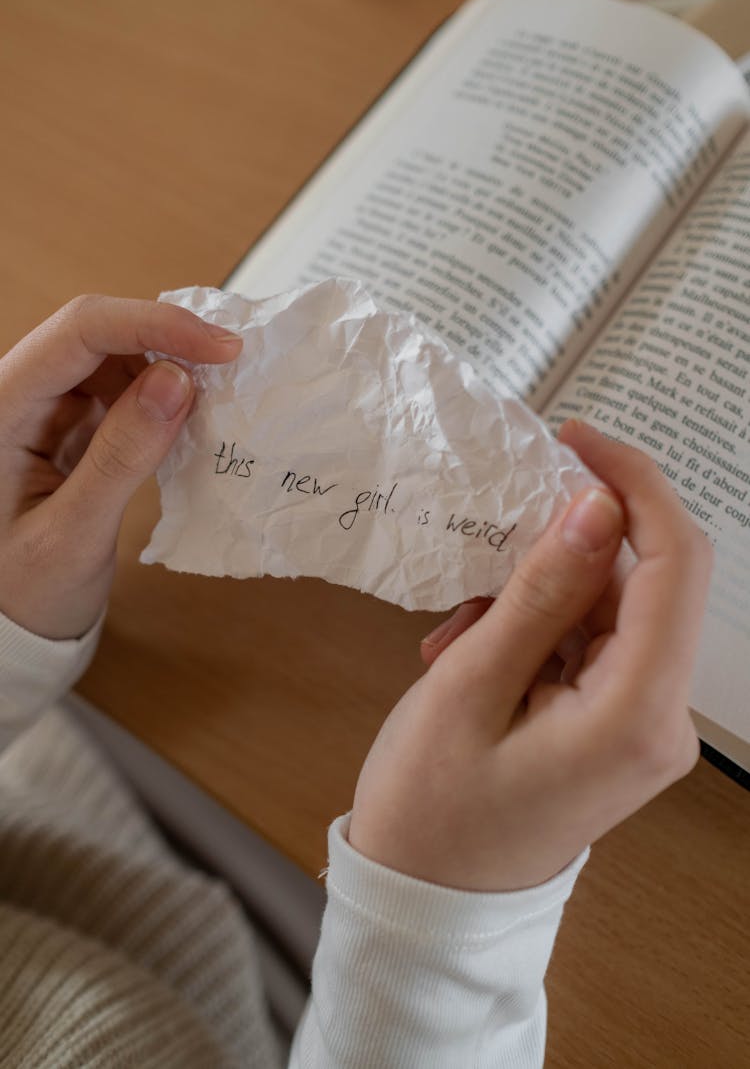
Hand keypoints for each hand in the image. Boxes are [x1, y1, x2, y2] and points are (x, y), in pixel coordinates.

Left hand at [0, 294, 241, 638]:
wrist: (7, 626)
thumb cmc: (23, 590)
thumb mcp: (73, 534)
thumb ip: (121, 458)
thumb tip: (178, 381)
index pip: (79, 331)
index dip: (153, 324)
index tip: (218, 346)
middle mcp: (17, 394)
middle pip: (99, 333)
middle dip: (168, 340)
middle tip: (233, 363)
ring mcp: (44, 408)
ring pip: (114, 357)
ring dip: (169, 367)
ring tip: (219, 394)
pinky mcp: (69, 425)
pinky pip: (120, 389)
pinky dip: (161, 397)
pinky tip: (192, 416)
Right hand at [348, 422, 711, 890]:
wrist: (429, 904)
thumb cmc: (432, 809)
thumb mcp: (470, 685)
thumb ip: (541, 591)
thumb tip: (596, 505)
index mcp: (637, 714)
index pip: (675, 563)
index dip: (633, 484)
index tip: (572, 440)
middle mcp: (662, 718)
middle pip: (645, 580)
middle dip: (567, 548)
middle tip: (490, 547)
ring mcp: (643, 724)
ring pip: (609, 607)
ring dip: (535, 596)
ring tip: (460, 633)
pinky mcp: (618, 724)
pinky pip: (591, 643)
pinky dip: (536, 630)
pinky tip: (474, 652)